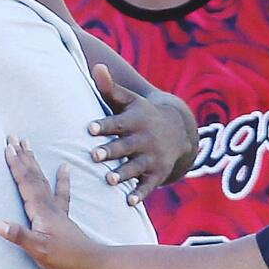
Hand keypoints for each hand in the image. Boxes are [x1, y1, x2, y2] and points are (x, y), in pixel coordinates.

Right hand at [0, 137, 100, 268]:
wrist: (91, 262)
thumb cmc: (64, 258)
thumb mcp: (38, 250)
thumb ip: (19, 235)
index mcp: (41, 211)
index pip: (26, 183)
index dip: (16, 165)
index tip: (8, 147)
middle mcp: (49, 206)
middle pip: (34, 176)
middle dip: (23, 157)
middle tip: (14, 137)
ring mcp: (57, 210)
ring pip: (43, 180)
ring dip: (34, 163)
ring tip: (29, 145)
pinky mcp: (62, 216)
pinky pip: (61, 192)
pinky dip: (62, 179)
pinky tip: (65, 167)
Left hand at [87, 64, 196, 204]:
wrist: (179, 130)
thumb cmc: (142, 114)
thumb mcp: (130, 100)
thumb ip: (110, 88)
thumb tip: (96, 66)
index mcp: (136, 120)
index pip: (118, 122)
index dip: (104, 125)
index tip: (90, 128)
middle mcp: (144, 139)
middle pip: (125, 146)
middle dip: (111, 151)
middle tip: (94, 155)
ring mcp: (152, 157)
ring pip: (136, 167)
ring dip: (123, 174)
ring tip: (109, 179)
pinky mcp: (158, 173)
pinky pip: (149, 185)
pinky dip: (140, 194)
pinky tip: (129, 202)